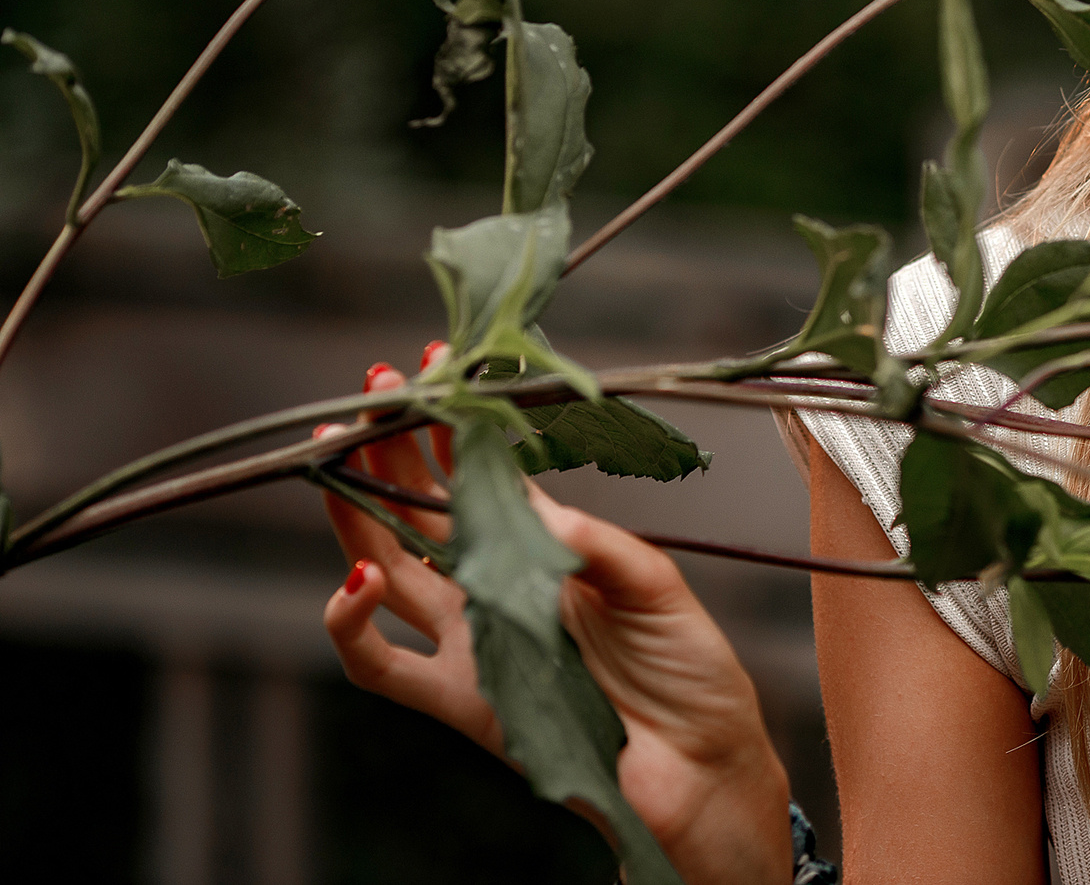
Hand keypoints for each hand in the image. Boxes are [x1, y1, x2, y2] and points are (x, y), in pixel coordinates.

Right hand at [317, 350, 792, 884]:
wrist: (701, 763)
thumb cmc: (688, 667)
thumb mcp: (652, 581)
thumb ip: (589, 539)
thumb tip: (528, 498)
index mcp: (545, 550)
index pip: (481, 478)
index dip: (451, 429)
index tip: (431, 372)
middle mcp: (499, 589)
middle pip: (420, 513)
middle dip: (388, 454)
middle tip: (370, 397)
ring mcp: (473, 642)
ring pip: (386, 570)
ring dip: (354, 516)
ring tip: (342, 462)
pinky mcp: (460, 700)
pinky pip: (381, 666)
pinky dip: (351, 624)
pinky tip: (358, 579)